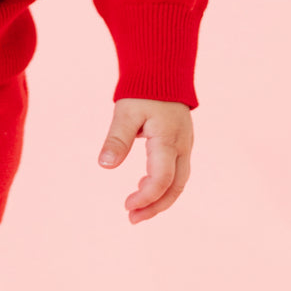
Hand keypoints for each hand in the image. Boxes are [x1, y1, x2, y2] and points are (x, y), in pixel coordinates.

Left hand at [97, 98, 192, 223]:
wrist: (163, 72)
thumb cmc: (143, 91)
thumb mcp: (125, 112)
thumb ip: (117, 138)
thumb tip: (105, 165)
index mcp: (168, 140)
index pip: (161, 180)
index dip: (145, 198)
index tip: (126, 206)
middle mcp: (182, 147)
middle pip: (174, 188)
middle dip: (155, 207)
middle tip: (132, 218)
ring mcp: (185, 146)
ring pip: (179, 183)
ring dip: (160, 199)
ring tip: (137, 209)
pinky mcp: (182, 144)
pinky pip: (178, 173)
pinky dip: (164, 186)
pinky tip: (144, 185)